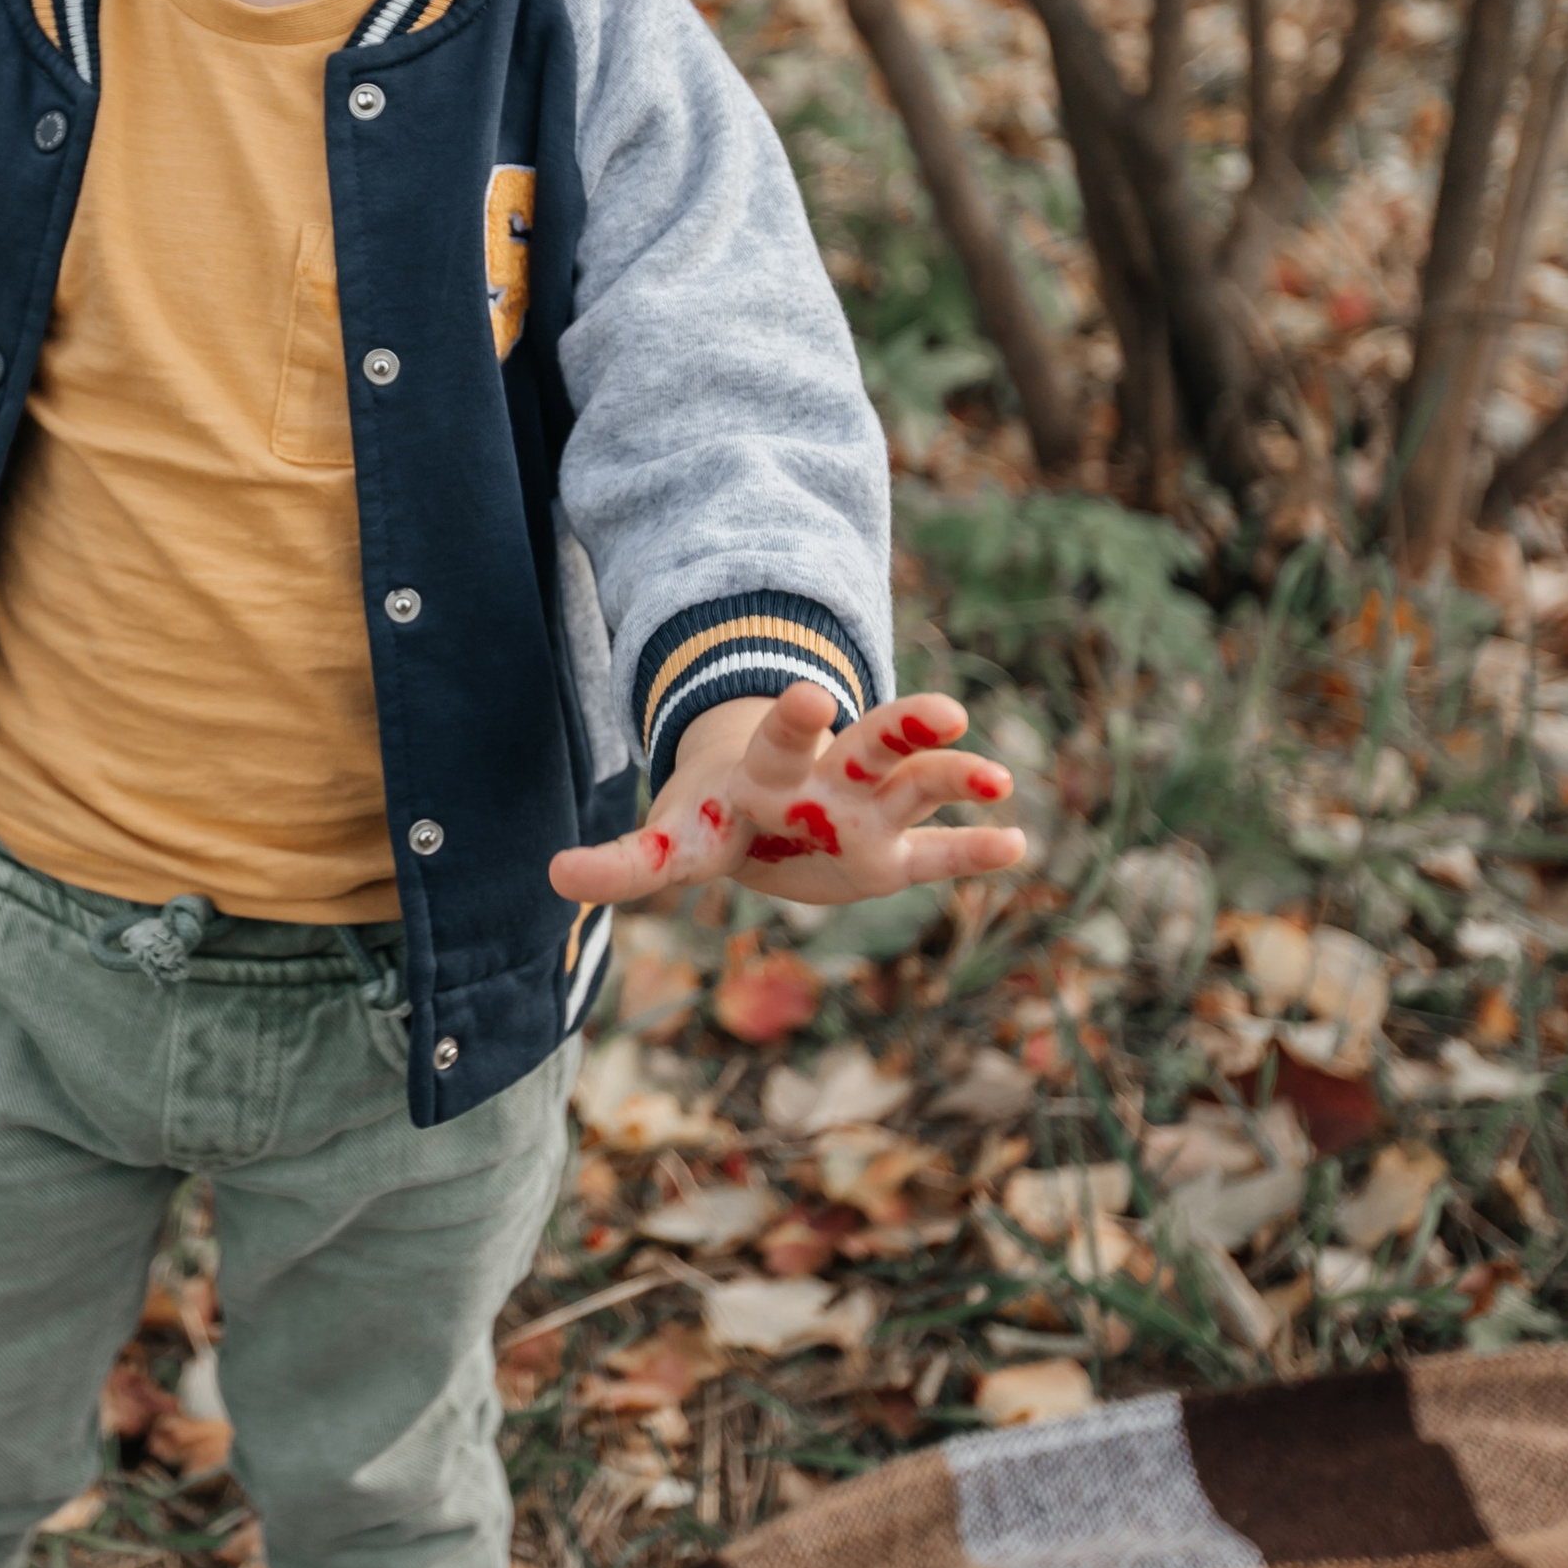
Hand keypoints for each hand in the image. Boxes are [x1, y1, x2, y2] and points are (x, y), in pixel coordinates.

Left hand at [548, 680, 1024, 911]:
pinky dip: (972, 849)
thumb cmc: (713, 822)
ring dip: (951, 775)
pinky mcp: (889, 855)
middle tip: (946, 709)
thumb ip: (622, 863)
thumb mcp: (671, 843)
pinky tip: (1015, 842)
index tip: (810, 690)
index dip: (794, 721)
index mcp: (766, 773)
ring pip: (913, 783)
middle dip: (896, 728)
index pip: (779, 741)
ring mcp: (864, 813)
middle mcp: (824, 783)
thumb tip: (552, 877)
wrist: (758, 810)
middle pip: (861, 747)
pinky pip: (937, 852)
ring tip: (993, 775)